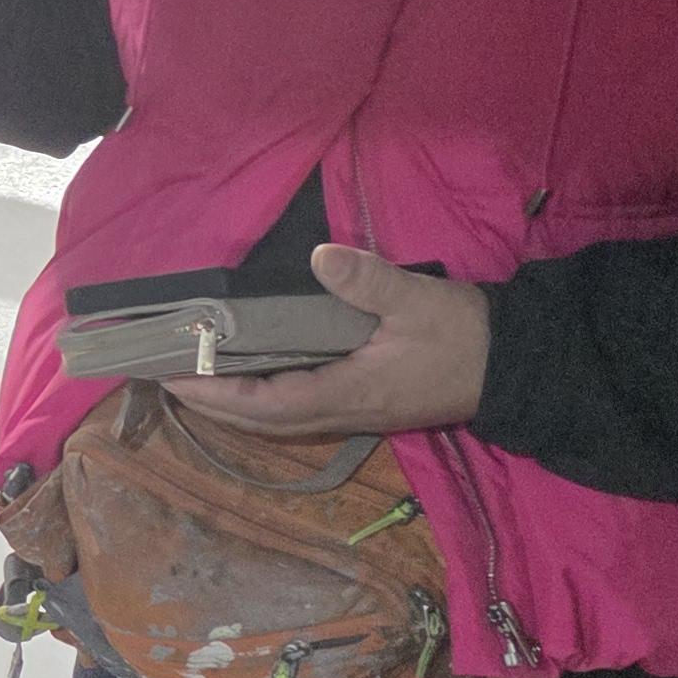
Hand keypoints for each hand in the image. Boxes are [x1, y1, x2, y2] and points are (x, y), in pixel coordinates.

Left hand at [175, 247, 490, 439]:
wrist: (516, 364)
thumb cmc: (465, 334)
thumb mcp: (418, 300)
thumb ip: (369, 281)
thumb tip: (322, 257)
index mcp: (350, 393)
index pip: (267, 404)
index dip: (217, 393)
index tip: (172, 375)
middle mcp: (343, 411)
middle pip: (260, 420)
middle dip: (210, 402)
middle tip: (162, 374)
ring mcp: (352, 410)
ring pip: (276, 417)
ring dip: (231, 401)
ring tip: (190, 374)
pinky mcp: (362, 401)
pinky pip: (296, 407)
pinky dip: (260, 395)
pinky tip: (245, 374)